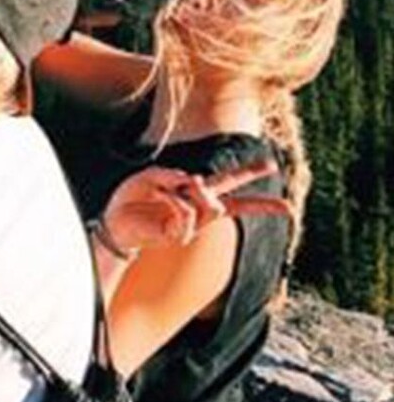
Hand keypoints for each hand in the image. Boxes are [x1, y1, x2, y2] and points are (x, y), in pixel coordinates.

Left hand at [100, 160, 290, 252]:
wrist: (113, 222)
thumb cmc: (131, 199)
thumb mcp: (148, 177)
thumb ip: (170, 175)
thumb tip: (192, 181)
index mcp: (194, 192)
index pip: (227, 183)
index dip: (250, 173)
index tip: (274, 166)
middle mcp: (197, 209)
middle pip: (235, 205)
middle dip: (261, 205)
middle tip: (288, 207)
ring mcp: (191, 225)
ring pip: (215, 207)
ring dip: (198, 192)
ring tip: (180, 187)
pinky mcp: (180, 236)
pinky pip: (188, 214)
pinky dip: (174, 201)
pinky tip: (160, 197)